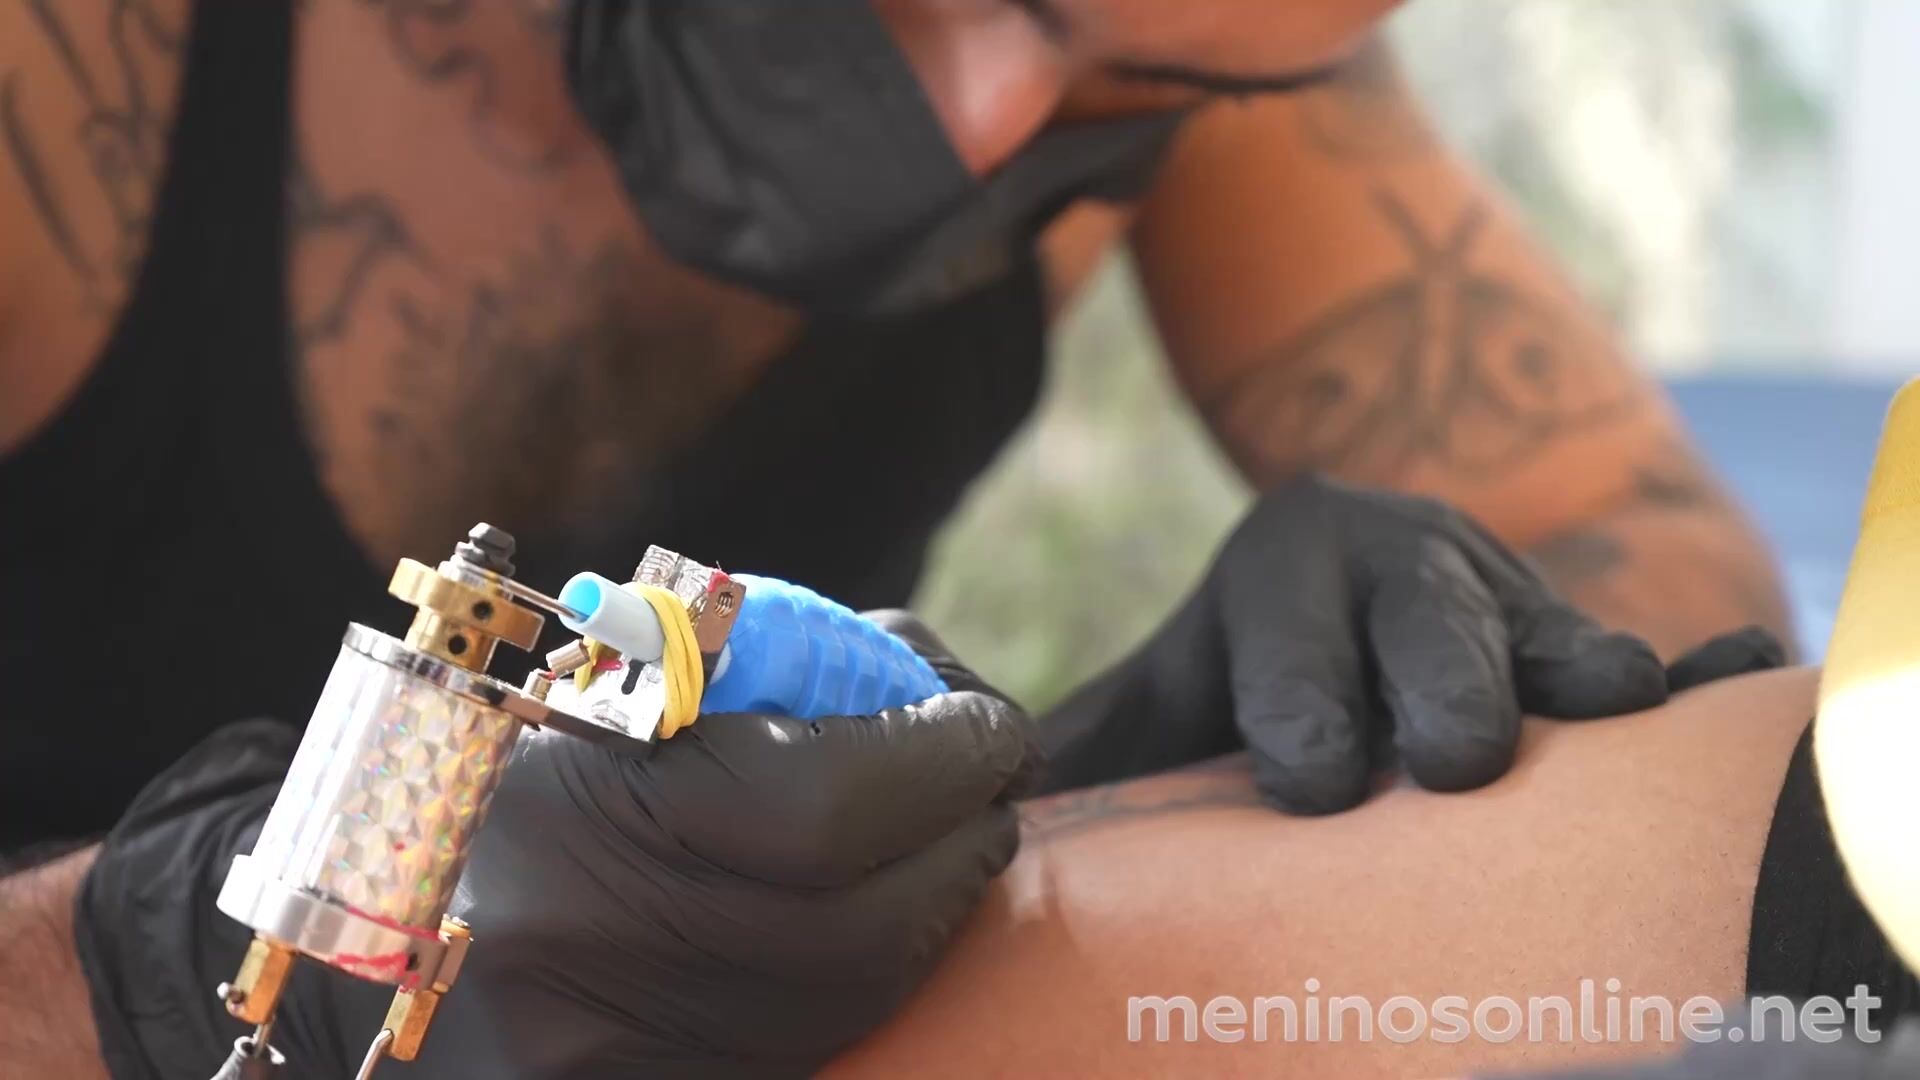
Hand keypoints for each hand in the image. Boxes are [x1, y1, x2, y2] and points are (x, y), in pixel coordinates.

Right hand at [77, 616, 1038, 1079]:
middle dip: (967, 825)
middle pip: (879, 911)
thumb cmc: (476, 780)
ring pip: (867, 985)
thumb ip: (739, 682)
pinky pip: (818, 1032)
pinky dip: (881, 961)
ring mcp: (636, 1055)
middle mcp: (606, 963)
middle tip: (982, 767)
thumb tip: (911, 679)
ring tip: (945, 826)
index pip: (834, 804)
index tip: (987, 714)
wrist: (354, 941)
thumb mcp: (586, 694)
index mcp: (578, 828)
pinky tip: (883, 904)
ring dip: (940, 893)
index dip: (947, 751)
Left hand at [1041, 474, 1784, 813]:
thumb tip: (968, 756)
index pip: (1289, 640)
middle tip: (1453, 757)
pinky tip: (1717, 689)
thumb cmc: (1239, 692)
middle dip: (1440, 685)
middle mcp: (1405, 561)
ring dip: (1575, 671)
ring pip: (1547, 630)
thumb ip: (1080, 733)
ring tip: (1608, 705)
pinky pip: (1644, 648)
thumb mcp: (1157, 698)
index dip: (1297, 706)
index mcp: (1287, 563)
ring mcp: (1509, 593)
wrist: (1361, 627)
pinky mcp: (1585, 634)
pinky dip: (1690, 676)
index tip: (1307, 781)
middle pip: (1428, 624)